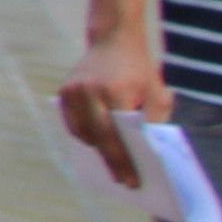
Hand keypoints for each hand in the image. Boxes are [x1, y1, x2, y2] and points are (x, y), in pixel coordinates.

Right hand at [58, 29, 170, 175]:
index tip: (132, 181)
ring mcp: (72, 91)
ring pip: (83, 132)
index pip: (117, 135)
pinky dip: (86, 136)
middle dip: (112, 162)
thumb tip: (149, 155)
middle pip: (98, 138)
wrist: (113, 39)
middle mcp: (88, 91)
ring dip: (98, 149)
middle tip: (123, 182)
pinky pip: (73, 123)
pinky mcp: (64, 91)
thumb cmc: (139, 70)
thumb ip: (154, 122)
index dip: (124, 161)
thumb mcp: (157, 93)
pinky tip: (100, 144)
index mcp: (113, 91)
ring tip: (113, 165)